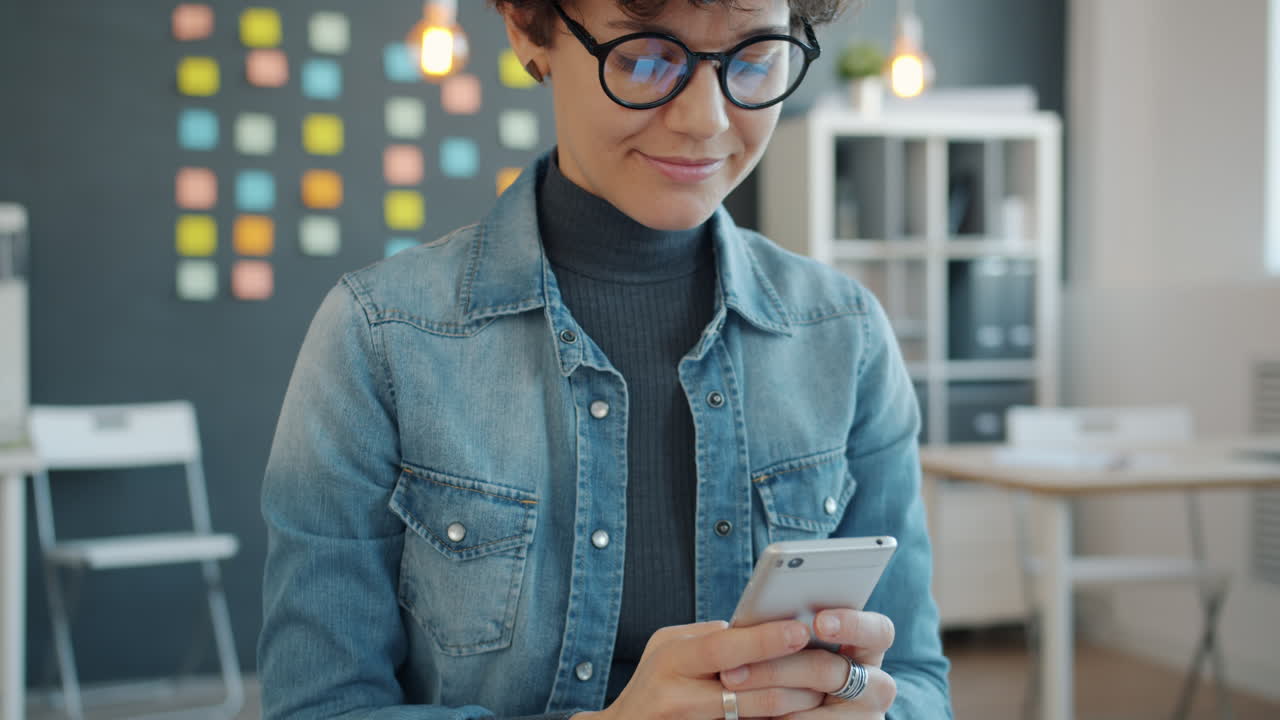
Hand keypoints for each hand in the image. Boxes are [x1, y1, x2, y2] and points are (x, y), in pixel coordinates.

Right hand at [579, 619, 825, 719]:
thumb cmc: (652, 681)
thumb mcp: (666, 648)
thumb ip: (708, 636)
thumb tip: (756, 626)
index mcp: (672, 658)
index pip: (725, 646)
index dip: (766, 639)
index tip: (802, 629)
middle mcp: (678, 695)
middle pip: (750, 688)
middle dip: (795, 678)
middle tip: (830, 667)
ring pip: (756, 716)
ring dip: (794, 705)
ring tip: (819, 692)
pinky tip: (795, 714)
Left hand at [718, 609, 896, 718]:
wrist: (792, 710)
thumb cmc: (794, 666)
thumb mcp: (802, 646)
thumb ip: (794, 629)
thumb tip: (759, 619)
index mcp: (868, 647)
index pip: (878, 631)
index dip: (852, 624)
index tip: (819, 623)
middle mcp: (876, 684)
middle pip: (831, 670)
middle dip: (779, 667)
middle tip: (735, 670)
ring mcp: (864, 715)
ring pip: (812, 703)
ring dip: (767, 696)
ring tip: (732, 689)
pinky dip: (779, 717)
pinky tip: (754, 711)